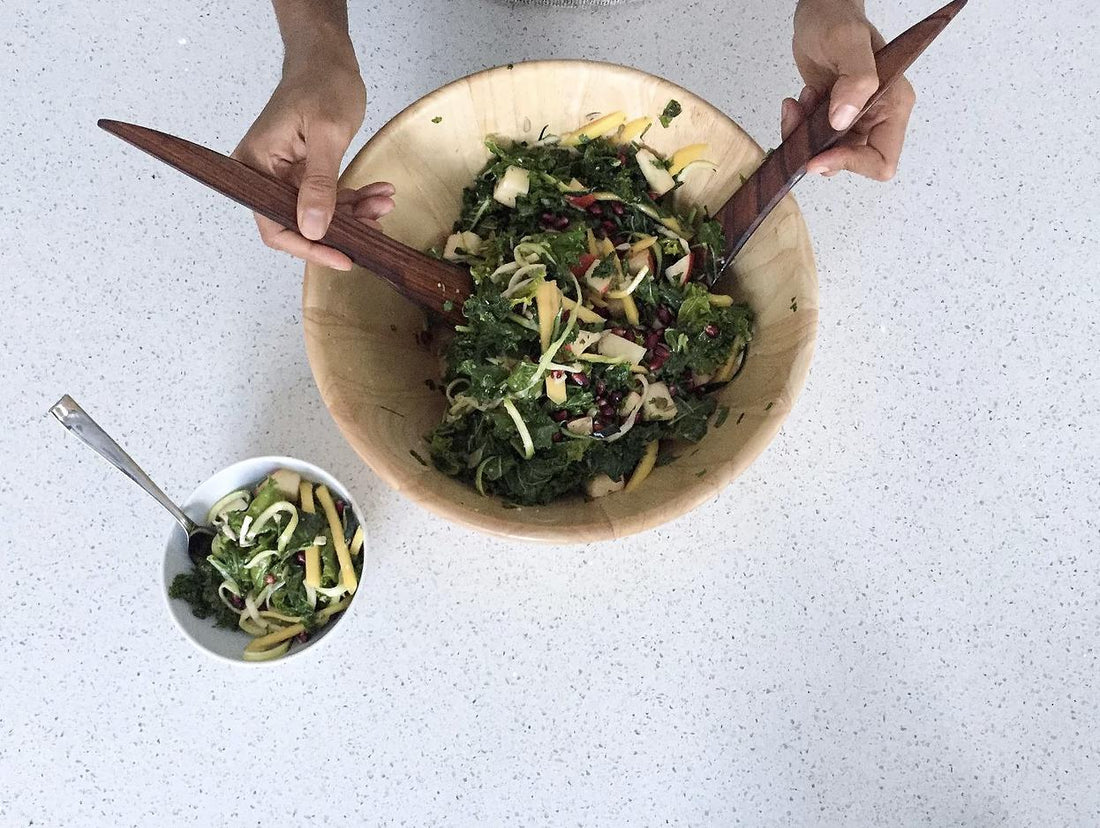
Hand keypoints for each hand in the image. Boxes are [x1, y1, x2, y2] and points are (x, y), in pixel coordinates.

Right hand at [232, 46, 393, 269]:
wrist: (327, 58)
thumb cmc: (322, 84)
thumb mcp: (326, 135)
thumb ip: (319, 184)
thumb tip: (311, 229)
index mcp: (255, 166)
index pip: (274, 224)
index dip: (308, 247)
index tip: (344, 258)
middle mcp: (264, 175)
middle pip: (298, 224)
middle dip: (341, 230)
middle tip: (377, 225)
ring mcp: (285, 176)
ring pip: (320, 215)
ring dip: (355, 215)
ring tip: (384, 203)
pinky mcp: (305, 174)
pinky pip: (329, 199)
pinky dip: (355, 200)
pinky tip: (380, 194)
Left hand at [785, 0, 915, 180]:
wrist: (820, 12)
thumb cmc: (838, 19)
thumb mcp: (848, 43)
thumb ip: (855, 80)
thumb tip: (843, 119)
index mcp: (893, 105)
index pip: (881, 160)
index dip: (852, 164)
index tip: (820, 155)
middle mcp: (877, 117)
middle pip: (850, 162)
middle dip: (820, 150)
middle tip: (801, 126)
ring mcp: (854, 119)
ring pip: (827, 154)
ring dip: (805, 138)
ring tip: (801, 103)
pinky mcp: (832, 118)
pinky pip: (812, 141)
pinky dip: (798, 128)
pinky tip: (798, 102)